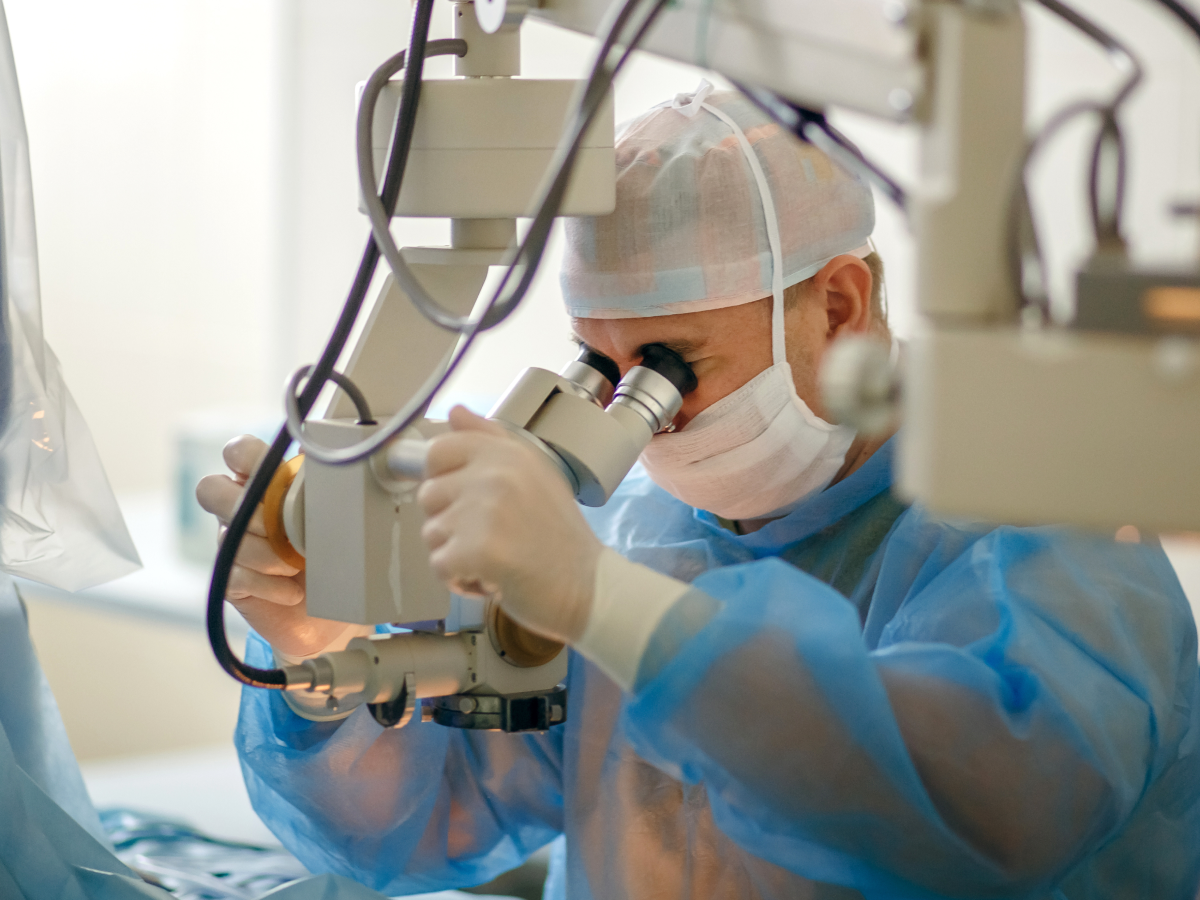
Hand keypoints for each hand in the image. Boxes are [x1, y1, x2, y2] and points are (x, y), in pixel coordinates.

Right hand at [195, 435, 357, 658]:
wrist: (334, 612)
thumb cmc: (336, 555)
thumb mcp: (338, 516)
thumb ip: (321, 484)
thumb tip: (314, 450)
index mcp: (266, 483)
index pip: (238, 451)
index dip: (246, 455)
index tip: (275, 474)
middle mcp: (242, 509)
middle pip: (210, 489)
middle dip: (248, 509)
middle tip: (282, 529)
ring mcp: (233, 544)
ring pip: (230, 537)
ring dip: (270, 555)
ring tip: (300, 566)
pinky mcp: (231, 580)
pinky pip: (235, 575)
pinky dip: (270, 586)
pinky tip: (293, 592)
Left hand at [418, 406, 602, 643]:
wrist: (589, 585)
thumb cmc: (558, 535)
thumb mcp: (533, 473)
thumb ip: (490, 439)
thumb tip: (454, 411)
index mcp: (506, 453)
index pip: (438, 451)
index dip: (444, 481)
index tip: (468, 502)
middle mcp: (495, 474)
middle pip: (429, 496)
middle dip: (450, 523)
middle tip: (490, 536)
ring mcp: (486, 510)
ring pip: (432, 534)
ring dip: (456, 554)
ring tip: (494, 558)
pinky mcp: (479, 549)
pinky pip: (440, 566)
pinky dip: (460, 580)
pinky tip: (491, 578)